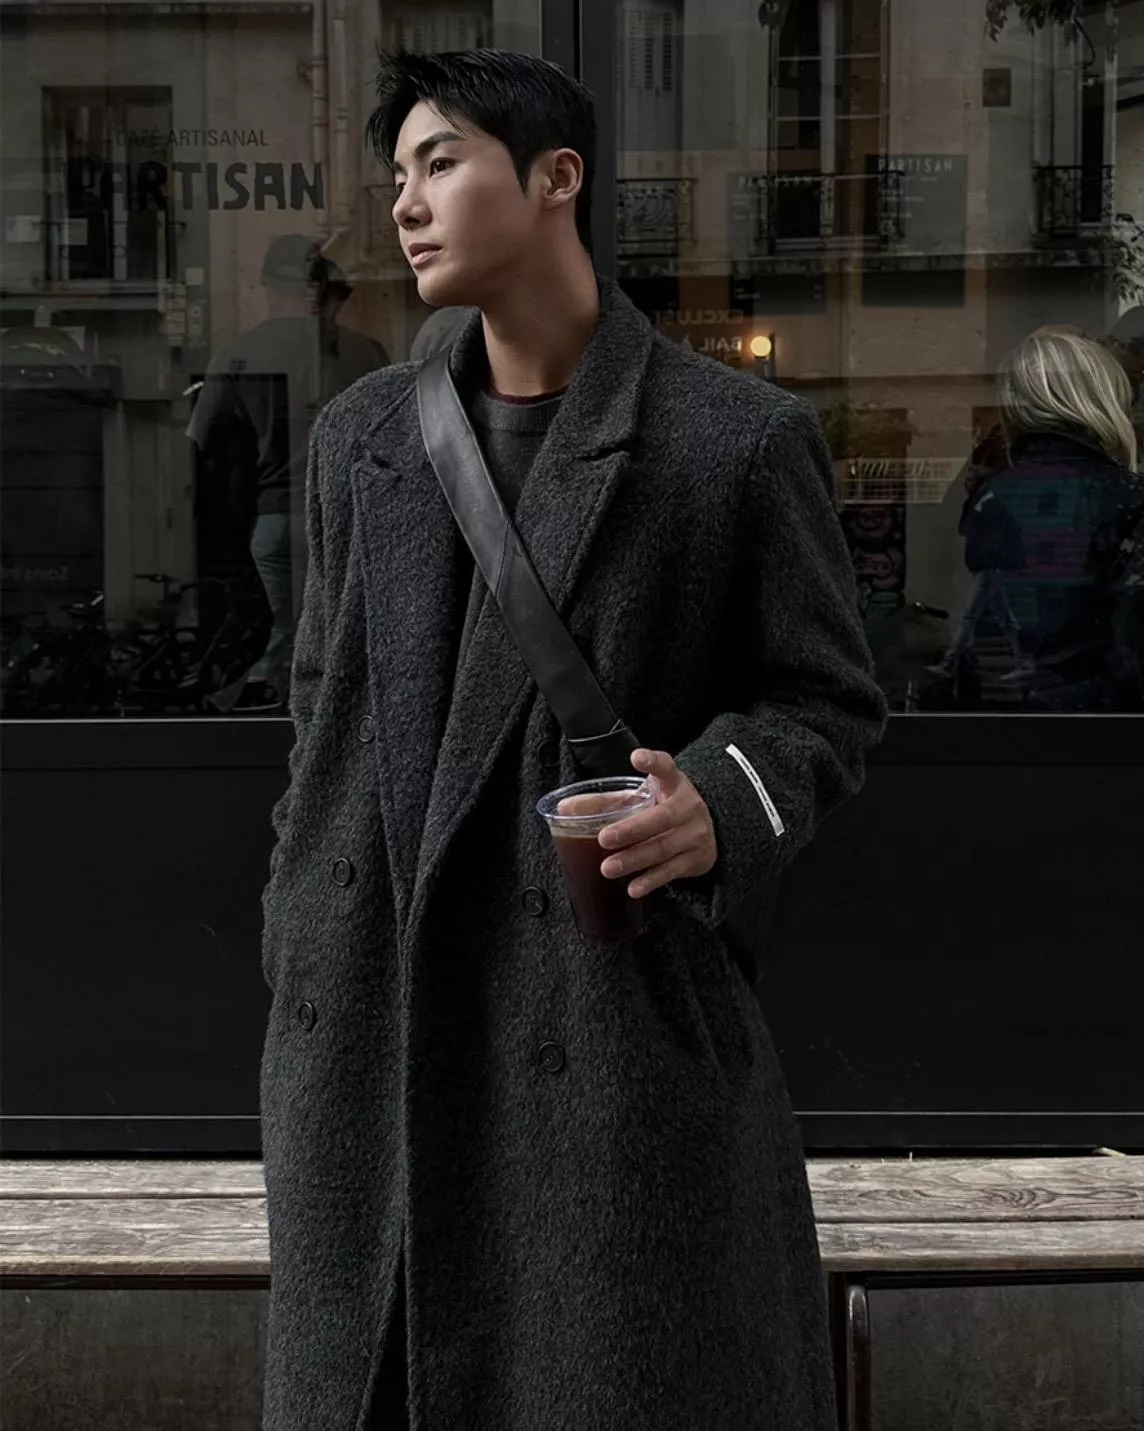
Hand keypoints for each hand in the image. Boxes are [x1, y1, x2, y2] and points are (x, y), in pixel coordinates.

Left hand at [597, 749, 716, 898]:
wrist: (707, 832)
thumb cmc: (665, 809)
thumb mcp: (642, 798)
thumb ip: (606, 802)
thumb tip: (564, 809)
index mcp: (673, 784)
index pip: (666, 767)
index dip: (652, 762)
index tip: (636, 758)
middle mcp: (688, 807)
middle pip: (660, 818)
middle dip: (630, 830)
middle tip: (603, 838)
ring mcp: (694, 835)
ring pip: (662, 848)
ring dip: (634, 860)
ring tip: (607, 868)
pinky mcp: (695, 859)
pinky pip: (671, 872)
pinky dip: (651, 881)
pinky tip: (633, 888)